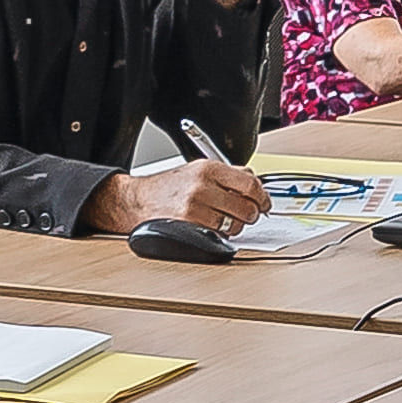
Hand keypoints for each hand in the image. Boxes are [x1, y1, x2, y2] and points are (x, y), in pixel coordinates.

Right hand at [95, 153, 265, 235]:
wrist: (137, 200)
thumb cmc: (167, 187)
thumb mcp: (197, 170)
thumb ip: (227, 175)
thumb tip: (254, 184)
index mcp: (208, 168)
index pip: (250, 182)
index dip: (262, 196)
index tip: (264, 202)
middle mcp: (203, 185)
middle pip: (247, 206)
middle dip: (251, 213)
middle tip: (247, 215)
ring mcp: (196, 206)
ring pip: (235, 223)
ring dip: (235, 225)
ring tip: (224, 220)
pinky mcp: (190, 225)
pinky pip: (219, 234)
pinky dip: (220, 233)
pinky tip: (211, 226)